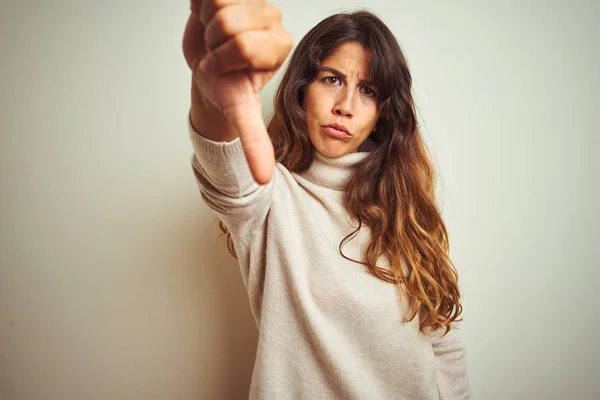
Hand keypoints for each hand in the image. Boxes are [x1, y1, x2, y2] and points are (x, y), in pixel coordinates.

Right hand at [182, 0, 292, 183]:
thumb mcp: (240, 113)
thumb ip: (255, 142)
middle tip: (219, 54)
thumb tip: (264, 180)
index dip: (224, 61)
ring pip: (220, 3)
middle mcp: (272, 18)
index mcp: (279, 46)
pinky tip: (209, 14)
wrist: (206, 65)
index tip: (225, 70)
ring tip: (215, 37)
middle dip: (215, 45)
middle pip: (230, 24)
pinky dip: (201, 4)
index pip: (246, 45)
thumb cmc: (225, 85)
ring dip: (207, 24)